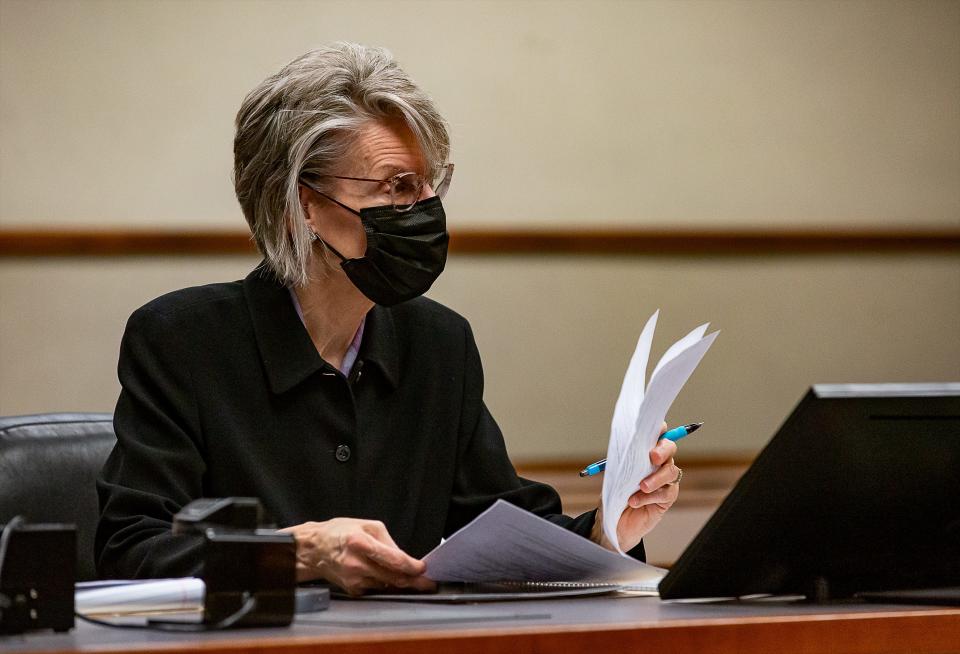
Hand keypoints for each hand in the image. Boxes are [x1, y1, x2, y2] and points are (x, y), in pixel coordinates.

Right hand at [279, 518, 435, 595]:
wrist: (314, 549)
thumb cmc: (340, 533)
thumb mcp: (367, 525)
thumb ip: (388, 542)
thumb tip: (405, 558)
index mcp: (360, 543)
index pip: (393, 560)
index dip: (412, 567)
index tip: (423, 569)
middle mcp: (356, 564)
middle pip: (393, 578)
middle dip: (414, 581)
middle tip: (428, 583)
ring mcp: (353, 579)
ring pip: (387, 585)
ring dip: (400, 582)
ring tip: (410, 578)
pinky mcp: (351, 589)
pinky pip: (375, 588)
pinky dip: (384, 583)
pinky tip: (383, 575)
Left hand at [592, 422, 680, 551]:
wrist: (612, 521)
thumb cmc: (614, 493)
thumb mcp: (614, 474)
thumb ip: (622, 460)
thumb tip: (625, 446)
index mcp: (645, 453)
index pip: (657, 435)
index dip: (659, 429)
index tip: (657, 427)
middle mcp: (658, 464)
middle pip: (670, 449)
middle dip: (663, 450)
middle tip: (652, 456)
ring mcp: (665, 481)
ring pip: (671, 472)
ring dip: (656, 478)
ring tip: (641, 486)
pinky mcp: (666, 499)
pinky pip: (667, 493)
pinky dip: (651, 496)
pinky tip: (636, 500)